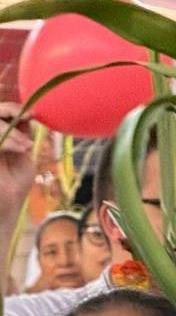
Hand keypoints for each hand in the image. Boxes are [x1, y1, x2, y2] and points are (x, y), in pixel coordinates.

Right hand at [0, 102, 34, 230]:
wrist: (6, 207)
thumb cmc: (14, 183)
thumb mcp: (22, 154)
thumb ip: (21, 134)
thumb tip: (29, 113)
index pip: (0, 113)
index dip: (13, 108)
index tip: (32, 113)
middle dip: (10, 110)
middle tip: (28, 116)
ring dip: (11, 130)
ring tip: (27, 145)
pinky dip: (8, 141)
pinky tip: (22, 149)